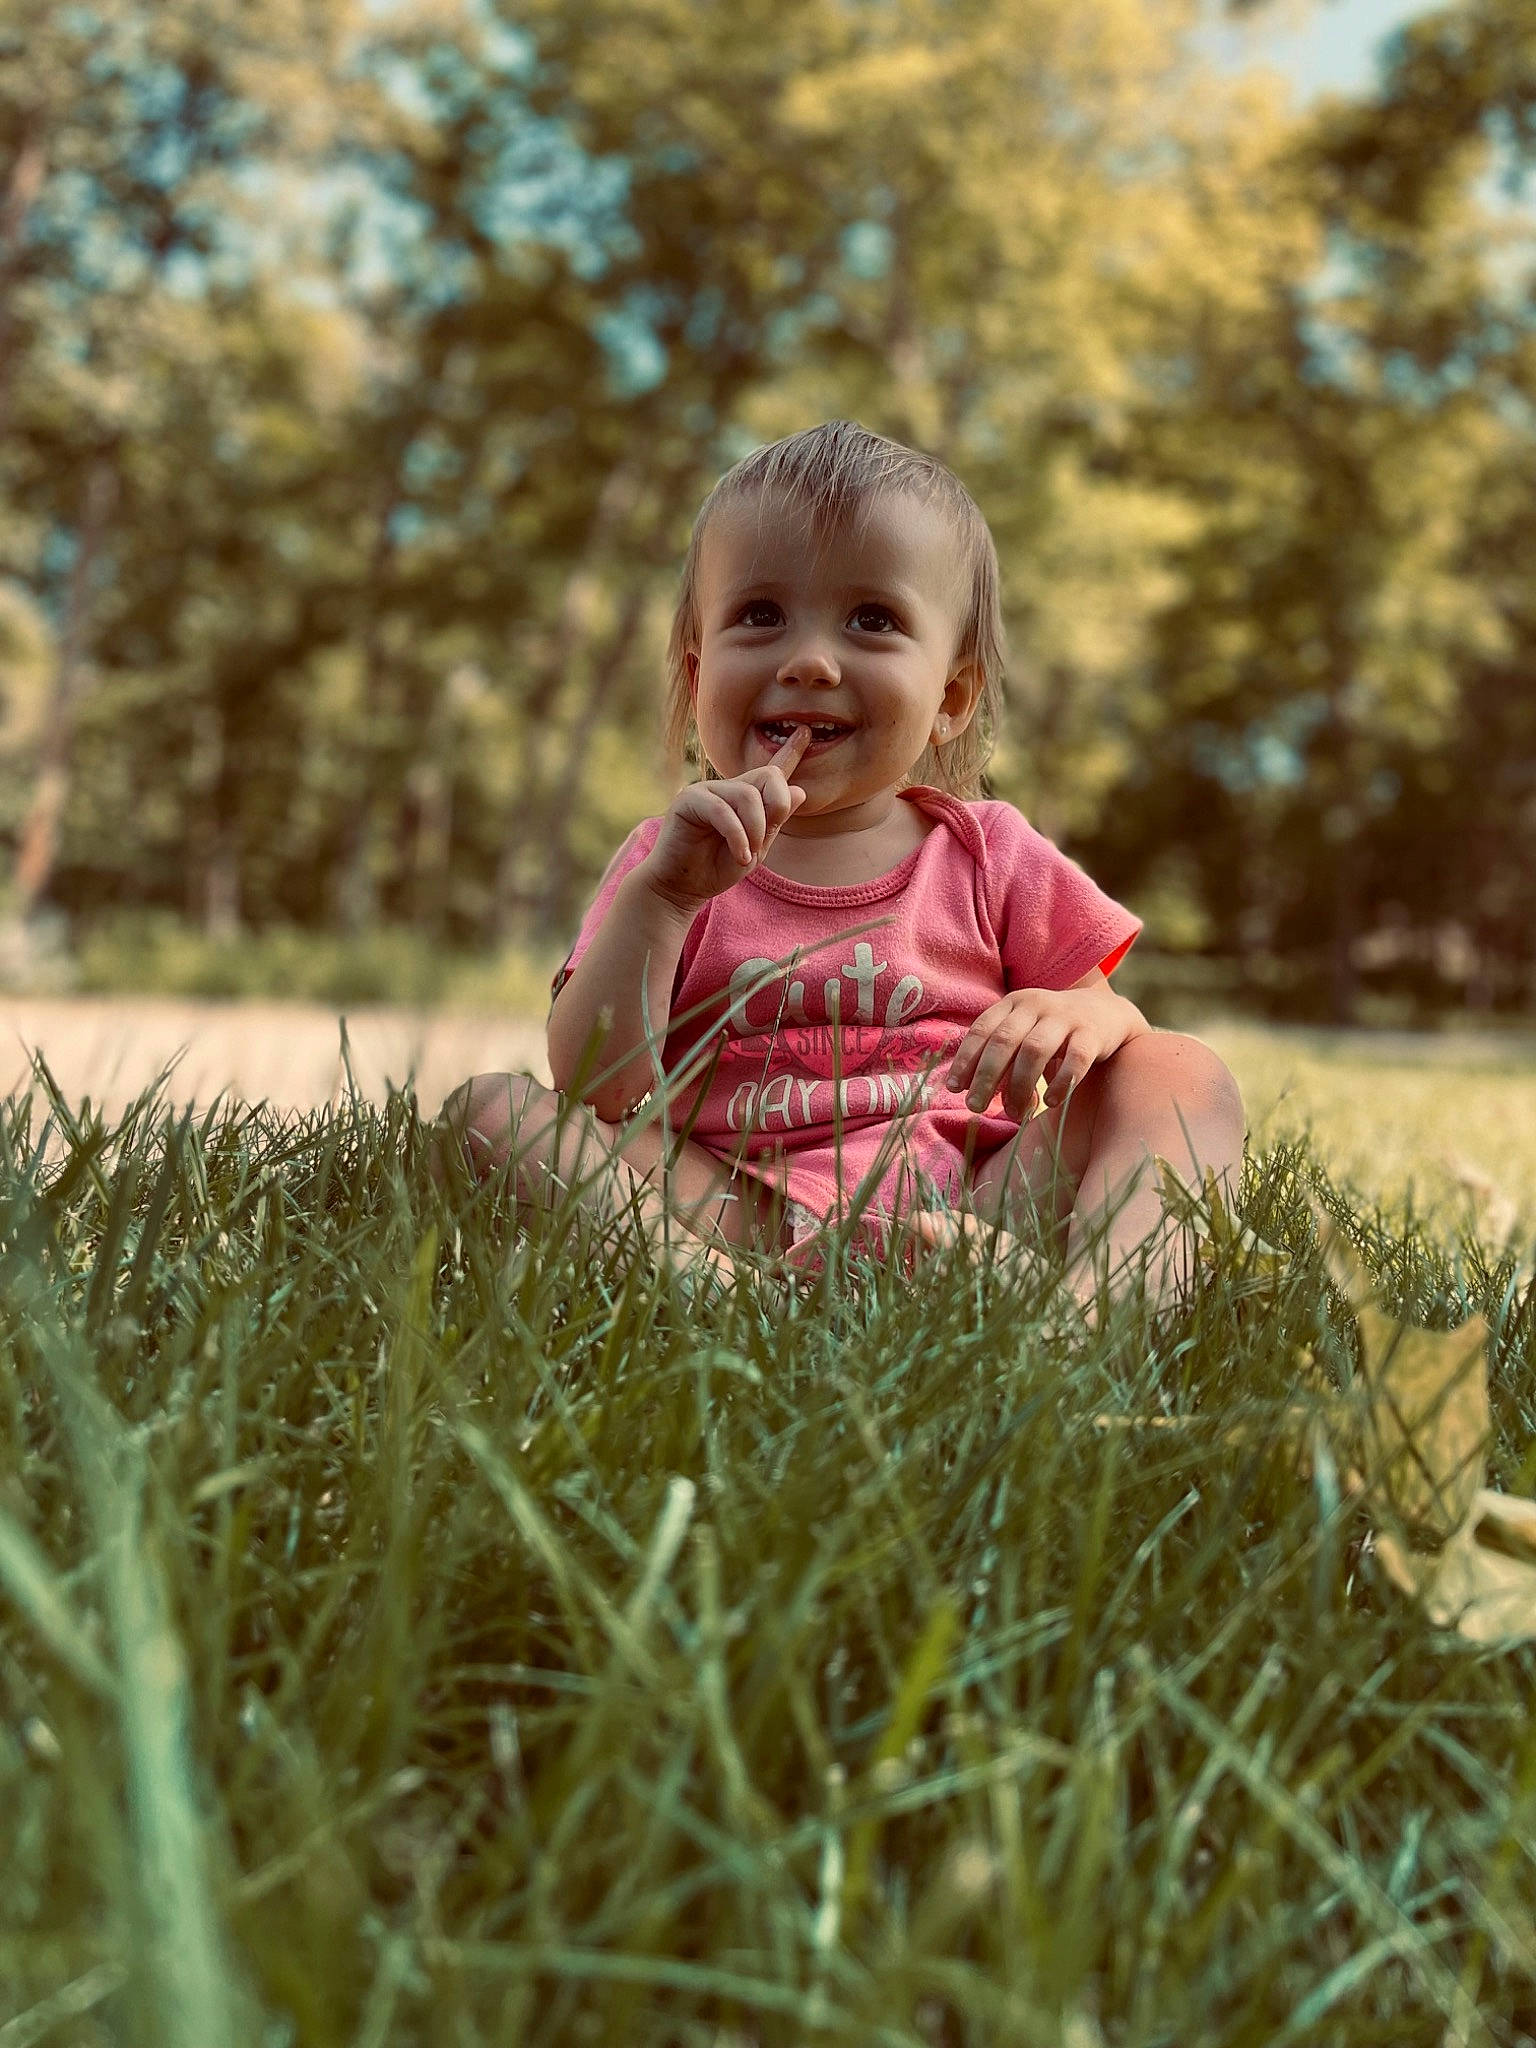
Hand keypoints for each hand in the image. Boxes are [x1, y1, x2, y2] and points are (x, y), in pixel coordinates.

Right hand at [640, 727, 809, 912]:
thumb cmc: (716, 868)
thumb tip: (800, 791)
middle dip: (777, 806)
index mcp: (744, 798)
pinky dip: (737, 835)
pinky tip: (740, 855)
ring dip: (755, 829)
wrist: (682, 887)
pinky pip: (722, 810)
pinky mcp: (688, 800)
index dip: (791, 752)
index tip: (805, 732)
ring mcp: (706, 790)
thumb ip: (774, 821)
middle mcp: (727, 788)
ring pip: (747, 795)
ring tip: (748, 855)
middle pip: (768, 776)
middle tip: (765, 840)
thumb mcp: (756, 848)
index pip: (771, 772)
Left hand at [945, 978, 1148, 1118]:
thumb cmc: (1053, 1032)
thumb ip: (1003, 1060)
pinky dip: (1060, 1083)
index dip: (966, 1059)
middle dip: (986, 1076)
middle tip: (974, 1106)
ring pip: (1035, 1050)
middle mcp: (1036, 1005)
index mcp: (1013, 1004)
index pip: (982, 1029)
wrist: (1106, 1013)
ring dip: (1020, 1085)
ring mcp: (1066, 1017)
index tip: (954, 1088)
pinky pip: (1075, 1059)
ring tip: (1014, 1113)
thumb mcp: (1024, 1034)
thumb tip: (979, 1098)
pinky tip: (1050, 1102)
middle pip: (1004, 1041)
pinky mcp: (1093, 1034)